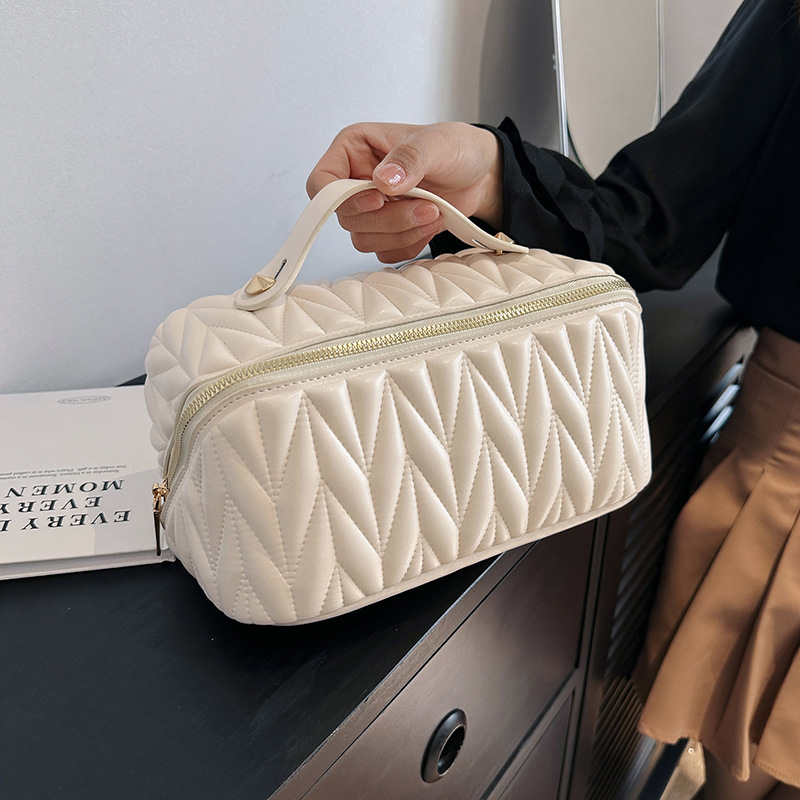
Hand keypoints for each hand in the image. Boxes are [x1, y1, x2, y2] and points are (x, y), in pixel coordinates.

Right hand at [306, 122, 502, 262]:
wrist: (480, 175)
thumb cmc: (456, 149)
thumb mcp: (437, 143)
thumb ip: (409, 158)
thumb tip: (382, 180)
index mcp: (353, 150)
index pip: (321, 182)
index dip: (340, 199)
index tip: (377, 200)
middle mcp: (355, 180)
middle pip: (346, 218)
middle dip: (389, 218)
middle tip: (426, 205)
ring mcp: (369, 210)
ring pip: (364, 239)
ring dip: (402, 232)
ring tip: (433, 212)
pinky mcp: (385, 231)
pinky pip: (384, 252)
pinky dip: (410, 244)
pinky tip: (429, 224)